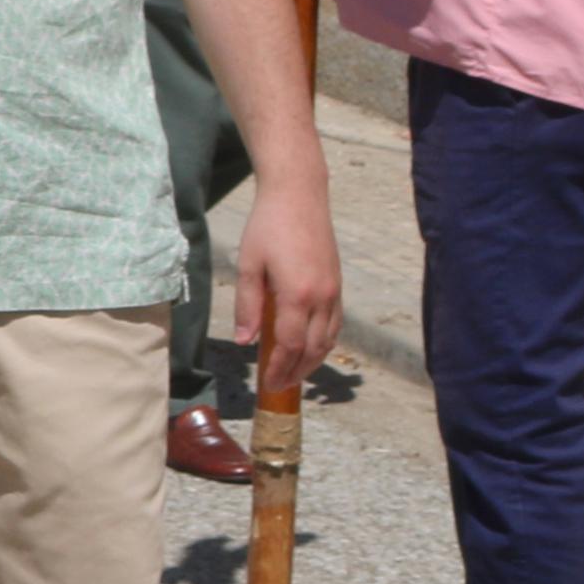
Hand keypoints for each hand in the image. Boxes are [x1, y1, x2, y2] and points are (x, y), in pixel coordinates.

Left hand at [226, 175, 342, 386]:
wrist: (299, 196)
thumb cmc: (267, 227)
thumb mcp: (248, 265)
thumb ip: (247, 306)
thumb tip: (245, 342)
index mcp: (297, 295)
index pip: (290, 345)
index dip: (280, 369)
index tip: (269, 385)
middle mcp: (322, 297)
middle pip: (313, 348)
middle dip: (297, 371)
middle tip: (280, 386)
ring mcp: (334, 291)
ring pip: (329, 339)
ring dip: (314, 361)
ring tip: (295, 373)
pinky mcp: (338, 284)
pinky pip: (335, 323)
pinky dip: (325, 342)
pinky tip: (311, 346)